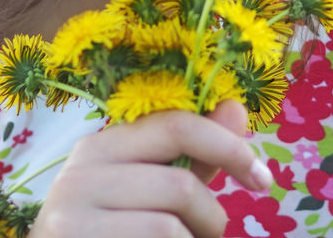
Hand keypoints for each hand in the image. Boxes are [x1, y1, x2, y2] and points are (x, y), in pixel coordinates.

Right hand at [30, 100, 272, 237]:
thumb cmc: (111, 233)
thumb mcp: (149, 190)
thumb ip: (194, 155)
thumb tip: (237, 107)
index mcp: (101, 146)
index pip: (177, 125)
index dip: (230, 148)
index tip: (262, 178)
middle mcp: (79, 173)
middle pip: (180, 183)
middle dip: (212, 216)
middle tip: (212, 236)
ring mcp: (70, 215)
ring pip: (169, 225)